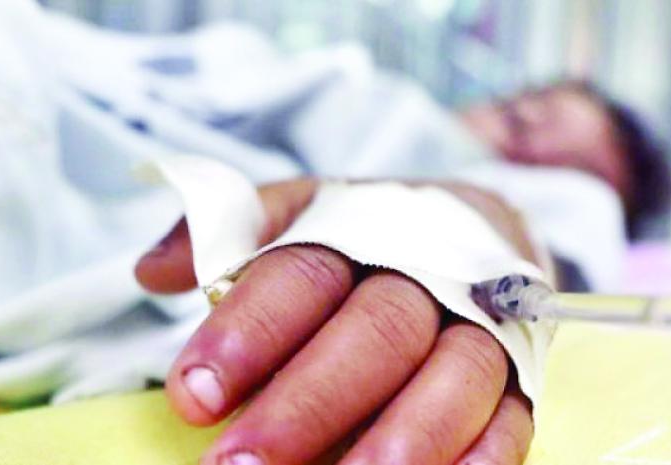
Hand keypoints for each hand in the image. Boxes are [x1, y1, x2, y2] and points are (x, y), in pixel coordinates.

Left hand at [136, 179, 535, 464]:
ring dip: (395, 441)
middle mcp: (421, 279)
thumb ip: (223, 235)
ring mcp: (478, 329)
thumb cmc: (360, 234)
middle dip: (304, 404)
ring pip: (447, 380)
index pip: (298, 278)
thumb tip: (150, 270)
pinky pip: (511, 420)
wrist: (474, 221)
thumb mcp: (291, 216)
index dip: (246, 334)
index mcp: (352, 235)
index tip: (193, 395)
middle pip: (370, 336)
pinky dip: (479, 458)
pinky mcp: (520, 378)